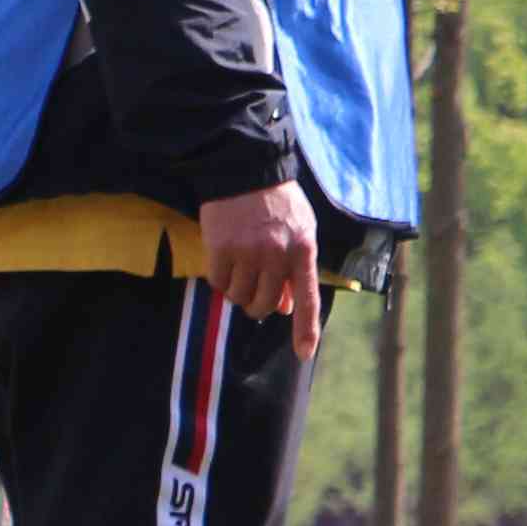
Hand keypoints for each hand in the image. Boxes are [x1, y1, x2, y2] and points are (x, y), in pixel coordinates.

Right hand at [197, 181, 321, 340]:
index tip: (304, 353)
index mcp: (303, 251)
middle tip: (255, 293)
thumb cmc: (278, 204)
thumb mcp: (301, 232)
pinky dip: (219, 281)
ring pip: (239, 297)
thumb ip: (295, 270)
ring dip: (238, 292)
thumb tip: (285, 307)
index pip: (308, 298)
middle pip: (266, 304)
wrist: (246, 172)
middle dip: (259, 306)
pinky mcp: (220, 248)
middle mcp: (277, 255)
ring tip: (240, 270)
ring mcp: (248, 252)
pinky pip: (218, 283)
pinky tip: (223, 261)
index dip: (305, 329)